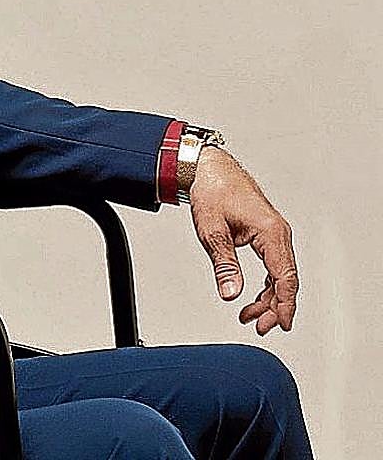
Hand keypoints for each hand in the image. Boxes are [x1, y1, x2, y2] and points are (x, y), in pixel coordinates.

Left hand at [188, 147, 298, 333]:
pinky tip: (253, 297)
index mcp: (270, 231)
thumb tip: (230, 293)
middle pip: (286, 279)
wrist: (210, 169)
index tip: (281, 324)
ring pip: (279, 274)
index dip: (285, 304)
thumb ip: (224, 264)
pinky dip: (265, 284)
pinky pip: (272, 265)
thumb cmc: (212, 191)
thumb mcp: (212, 231)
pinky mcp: (266, 234)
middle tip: (259, 326)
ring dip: (268, 298)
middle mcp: (278, 233)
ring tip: (251, 316)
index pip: (284, 276)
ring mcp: (274, 233)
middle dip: (275, 307)